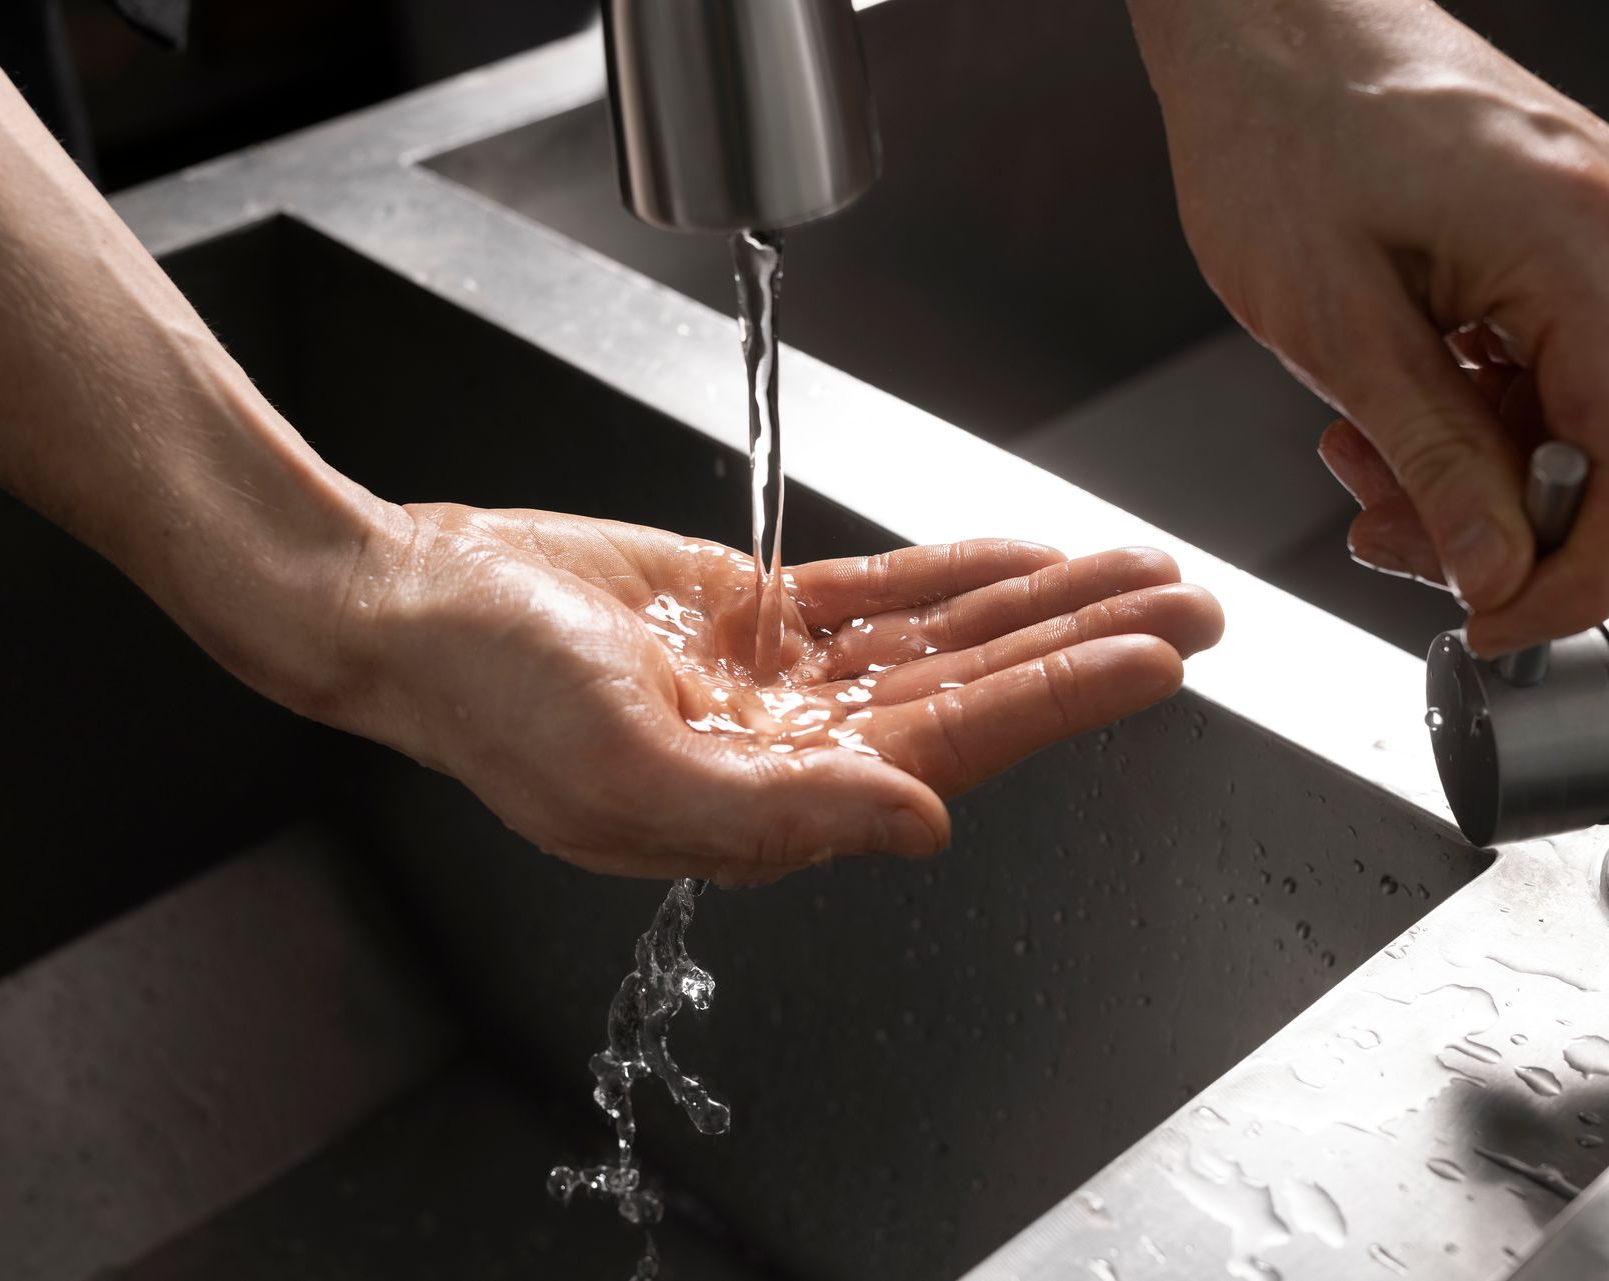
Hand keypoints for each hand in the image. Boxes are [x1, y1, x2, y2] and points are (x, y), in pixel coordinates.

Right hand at [328, 506, 1223, 882]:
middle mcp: (798, 748)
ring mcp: (781, 681)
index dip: (1063, 697)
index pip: (956, 743)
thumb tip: (925, 824)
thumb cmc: (490, 701)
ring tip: (1138, 567)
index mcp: (776, 802)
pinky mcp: (753, 615)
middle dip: (1087, 644)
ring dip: (1040, 602)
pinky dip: (953, 575)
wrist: (412, 607)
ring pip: (942, 637)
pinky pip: (879, 593)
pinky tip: (1018, 558)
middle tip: (1196, 604)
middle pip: (977, 689)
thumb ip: (783, 812)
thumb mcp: (626, 770)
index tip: (1159, 653)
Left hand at [1127, 0, 1608, 654]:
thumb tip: (1497, 571)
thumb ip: (1432, 458)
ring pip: (1563, 410)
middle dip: (1490, 519)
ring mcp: (1596, 220)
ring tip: (1355, 456)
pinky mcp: (1556, 223)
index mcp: (1580, 243)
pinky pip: (1538, 355)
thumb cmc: (1274, 131)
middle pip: (1601, 445)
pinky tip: (1382, 408)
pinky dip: (1464, 406)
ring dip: (1462, 465)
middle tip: (1380, 533)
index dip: (1569, 574)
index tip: (1493, 626)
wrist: (1259, 20)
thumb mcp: (1335, 326)